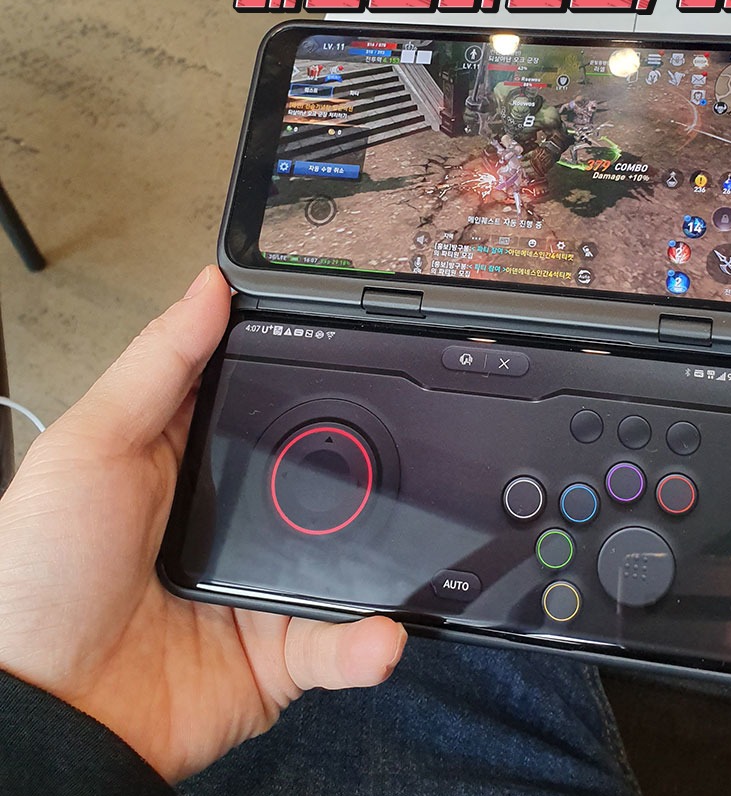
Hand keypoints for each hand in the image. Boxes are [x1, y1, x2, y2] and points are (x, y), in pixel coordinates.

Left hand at [0, 268, 405, 782]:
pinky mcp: (278, 653)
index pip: (270, 401)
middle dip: (370, 462)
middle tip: (411, 442)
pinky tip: (379, 633)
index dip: (311, 372)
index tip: (358, 346)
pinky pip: (338, 644)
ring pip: (349, 560)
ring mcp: (264, 584)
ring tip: (416, 544)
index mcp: (196, 461)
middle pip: (324, 476)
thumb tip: (209, 289)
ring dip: (387, 557)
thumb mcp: (90, 448)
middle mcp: (239, 518)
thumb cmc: (39, 577)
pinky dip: (366, 644)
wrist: (39, 716)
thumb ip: (157, 366)